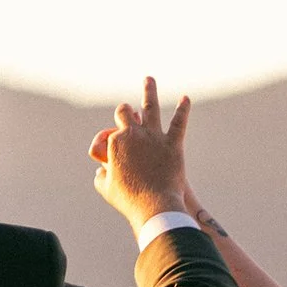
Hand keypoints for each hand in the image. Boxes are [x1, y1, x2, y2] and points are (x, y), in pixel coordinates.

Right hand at [87, 77, 189, 229]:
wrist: (154, 207)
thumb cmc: (129, 200)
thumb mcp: (106, 188)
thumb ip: (101, 175)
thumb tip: (101, 170)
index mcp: (115, 142)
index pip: (111, 131)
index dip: (113, 136)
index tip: (117, 147)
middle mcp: (133, 133)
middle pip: (125, 112)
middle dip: (124, 110)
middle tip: (127, 112)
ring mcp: (154, 136)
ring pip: (151, 106)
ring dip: (149, 91)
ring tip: (149, 79)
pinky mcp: (173, 144)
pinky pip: (178, 123)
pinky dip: (182, 110)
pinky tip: (186, 99)